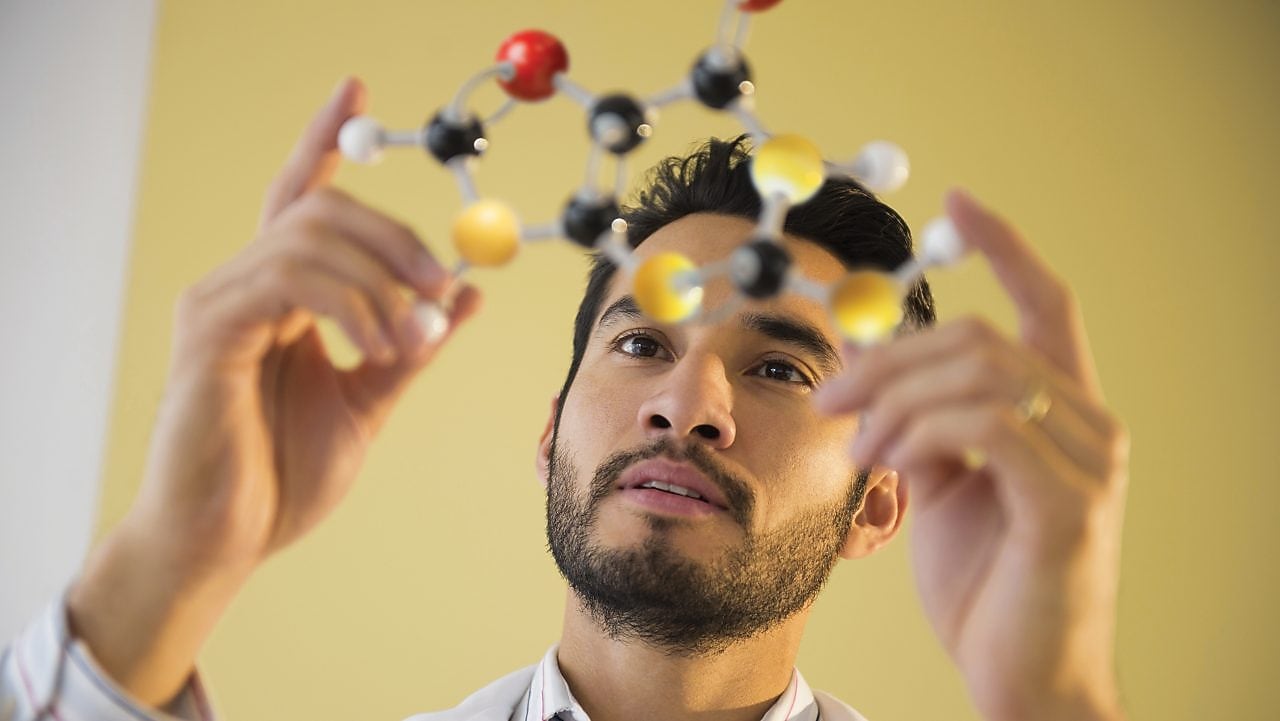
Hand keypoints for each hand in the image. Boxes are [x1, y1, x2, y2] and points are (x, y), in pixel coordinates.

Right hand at [67, 77, 480, 705]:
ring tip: (409, 342)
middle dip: (395, 234)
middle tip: (442, 285)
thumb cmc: (283, 476)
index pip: (301, 195)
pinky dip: (350, 304)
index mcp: (281, 295)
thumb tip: (467, 293)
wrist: (227, 541)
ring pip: (309, 235)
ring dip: (381, 280)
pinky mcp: (209, 329)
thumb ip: (413, 344)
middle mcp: (244, 284)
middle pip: (319, 205)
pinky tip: (374, 346)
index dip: (326, 137)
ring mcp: (220, 301)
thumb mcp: (371, 398)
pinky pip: (290, 279)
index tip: (356, 87)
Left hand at [816, 191, 1128, 720]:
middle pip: (982, 336)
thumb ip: (922, 425)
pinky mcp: (1069, 501)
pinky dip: (919, 431)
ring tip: (857, 448)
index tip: (958, 203)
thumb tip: (873, 375)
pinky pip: (985, 425)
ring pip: (980, 371)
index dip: (1005, 245)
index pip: (1045, 303)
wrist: (1018, 674)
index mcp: (1061, 411)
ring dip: (895, 399)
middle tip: (830, 398)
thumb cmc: (984, 582)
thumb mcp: (941, 487)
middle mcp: (1090, 423)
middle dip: (890, 358)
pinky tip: (888, 463)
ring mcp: (1089, 460)